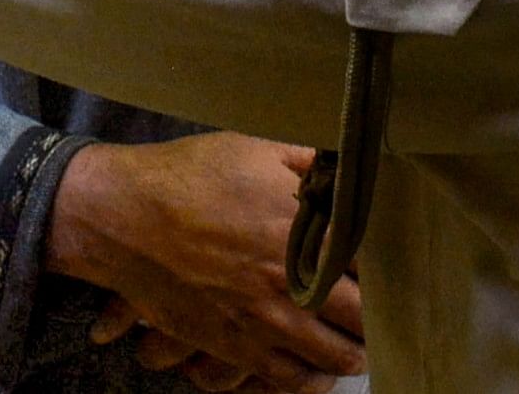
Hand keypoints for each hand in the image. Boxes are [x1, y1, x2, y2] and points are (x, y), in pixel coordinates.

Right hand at [51, 134, 363, 392]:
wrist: (125, 217)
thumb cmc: (190, 176)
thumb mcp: (255, 148)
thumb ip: (309, 161)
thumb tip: (349, 163)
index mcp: (306, 229)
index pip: (375, 261)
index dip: (389, 265)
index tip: (393, 263)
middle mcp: (294, 280)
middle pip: (364, 315)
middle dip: (379, 313)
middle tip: (384, 308)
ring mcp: (266, 319)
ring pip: (336, 354)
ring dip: (354, 349)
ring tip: (360, 341)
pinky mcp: (236, 345)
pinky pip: (290, 378)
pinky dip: (314, 378)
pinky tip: (320, 367)